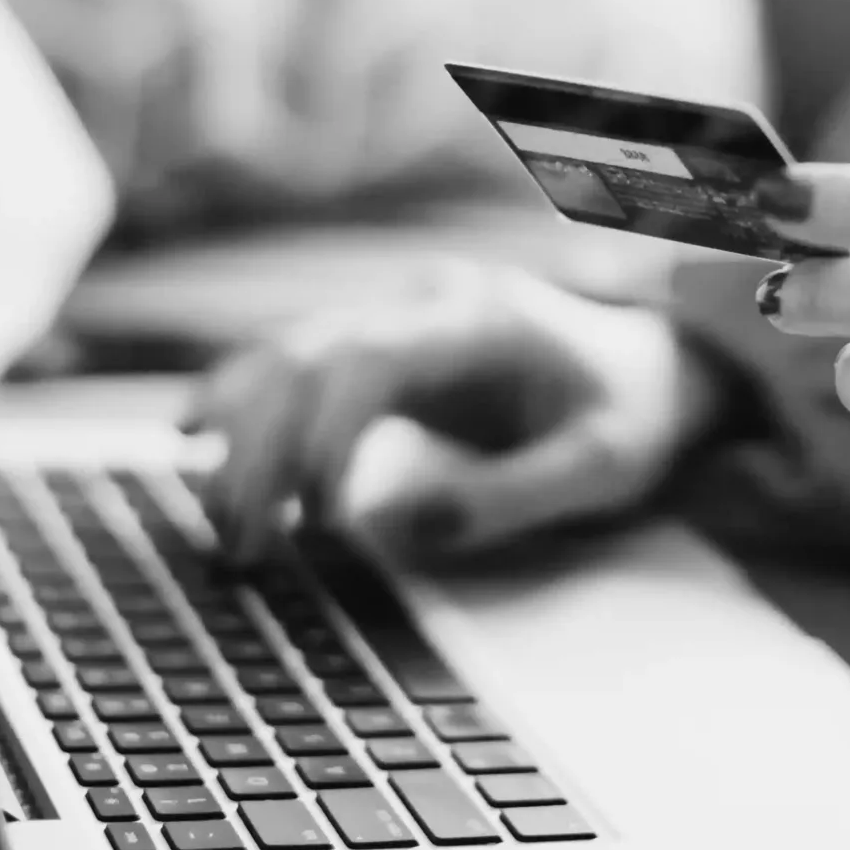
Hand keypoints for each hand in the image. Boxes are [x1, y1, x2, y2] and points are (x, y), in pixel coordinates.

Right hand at [179, 263, 720, 566]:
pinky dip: (244, 402)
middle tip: (241, 545)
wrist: (657, 364)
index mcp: (483, 321)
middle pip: (309, 355)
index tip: (315, 519)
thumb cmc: (635, 416)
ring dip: (240, 431)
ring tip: (218, 520)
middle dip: (262, 449)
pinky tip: (192, 437)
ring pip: (288, 353)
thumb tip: (398, 530)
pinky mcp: (386, 346)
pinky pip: (296, 364)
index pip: (370, 358)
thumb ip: (512, 495)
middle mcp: (428, 303)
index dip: (323, 434)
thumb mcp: (603, 466)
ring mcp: (401, 317)